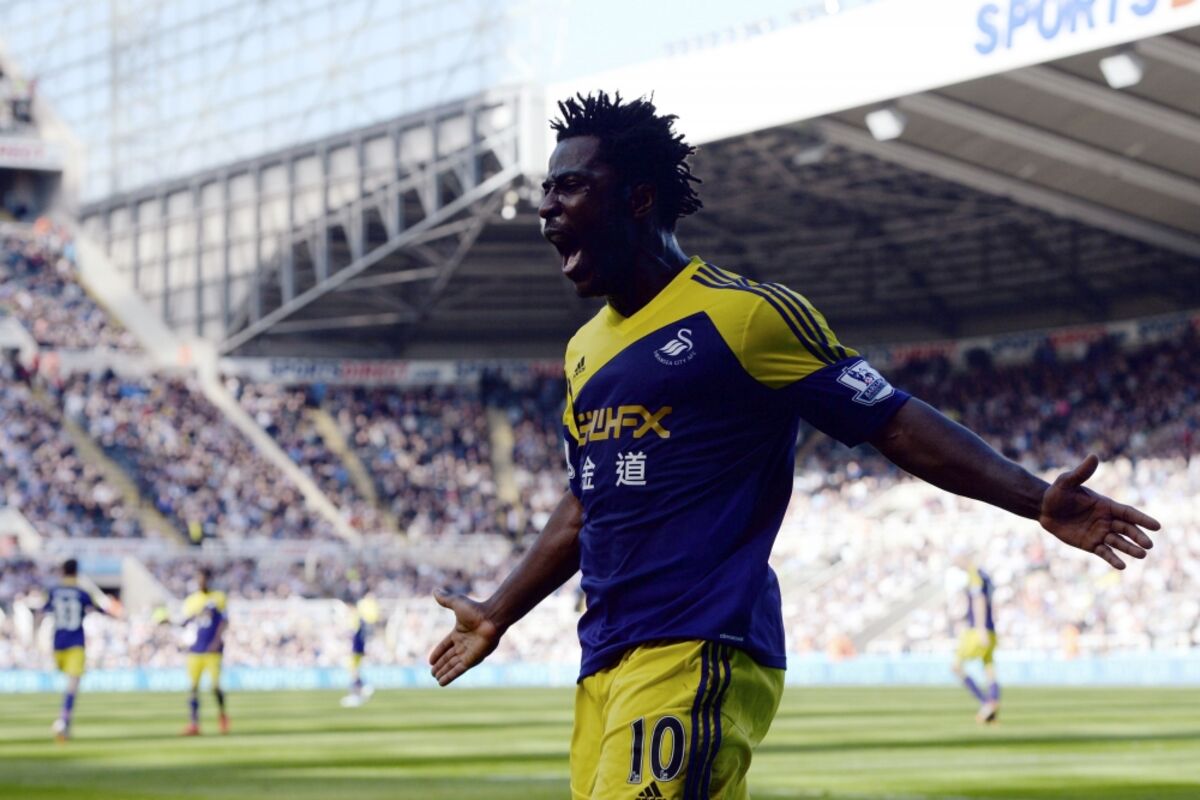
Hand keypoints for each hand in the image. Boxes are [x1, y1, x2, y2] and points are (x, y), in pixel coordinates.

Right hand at [429, 589, 501, 685]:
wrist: (491, 618)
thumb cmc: (476, 610)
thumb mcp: (457, 603)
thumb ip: (445, 599)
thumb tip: (435, 590)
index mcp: (459, 632)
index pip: (446, 645)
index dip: (438, 652)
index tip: (430, 660)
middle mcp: (464, 643)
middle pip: (449, 657)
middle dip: (440, 664)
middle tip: (432, 672)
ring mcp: (468, 652)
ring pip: (452, 665)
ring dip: (443, 671)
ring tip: (435, 678)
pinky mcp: (471, 660)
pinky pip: (458, 670)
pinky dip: (450, 676)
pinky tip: (441, 682)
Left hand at [1039, 455, 1159, 568]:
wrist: (1043, 508)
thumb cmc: (1057, 493)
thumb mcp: (1067, 482)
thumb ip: (1081, 473)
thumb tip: (1093, 456)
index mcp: (1106, 505)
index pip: (1128, 513)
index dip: (1142, 519)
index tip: (1157, 526)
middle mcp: (1106, 520)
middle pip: (1127, 529)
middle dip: (1138, 537)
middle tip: (1149, 545)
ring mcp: (1099, 533)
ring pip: (1119, 542)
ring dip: (1130, 549)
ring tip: (1142, 555)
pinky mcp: (1090, 544)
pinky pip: (1104, 552)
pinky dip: (1113, 559)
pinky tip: (1122, 566)